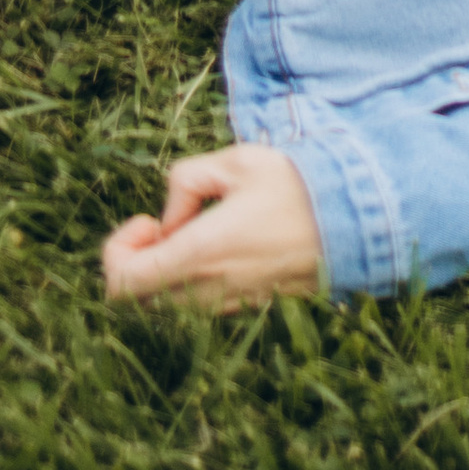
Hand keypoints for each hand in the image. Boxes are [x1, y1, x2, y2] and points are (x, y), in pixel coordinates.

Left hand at [101, 146, 322, 309]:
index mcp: (199, 254)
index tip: (148, 219)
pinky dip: (187, 279)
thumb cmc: (295, 187)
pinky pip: (194, 304)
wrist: (351, 227)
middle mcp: (205, 291)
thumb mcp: (237, 161)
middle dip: (135, 259)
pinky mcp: (242, 308)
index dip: (116, 250)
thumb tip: (169, 217)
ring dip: (162, 270)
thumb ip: (187, 179)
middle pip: (136, 300)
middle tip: (163, 224)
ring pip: (164, 304)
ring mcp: (224, 306)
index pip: (122, 282)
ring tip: (193, 230)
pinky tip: (216, 244)